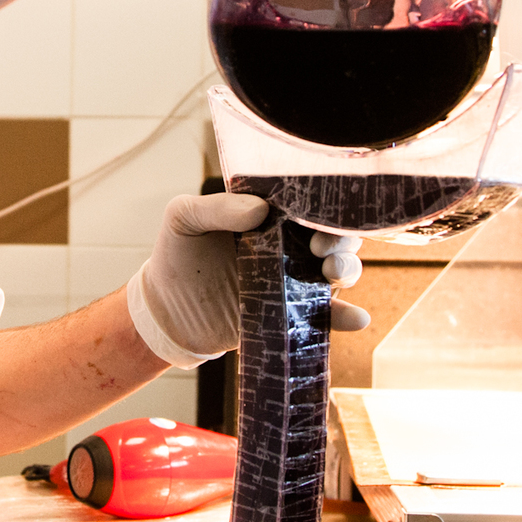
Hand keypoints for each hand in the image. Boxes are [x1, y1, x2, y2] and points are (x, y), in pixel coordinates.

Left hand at [125, 193, 369, 367]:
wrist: (165, 312)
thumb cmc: (175, 255)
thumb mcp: (184, 218)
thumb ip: (216, 206)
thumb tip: (260, 208)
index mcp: (268, 215)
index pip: (307, 202)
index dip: (321, 204)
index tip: (314, 215)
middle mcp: (288, 245)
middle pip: (334, 235)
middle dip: (340, 238)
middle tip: (319, 248)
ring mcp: (292, 280)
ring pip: (338, 271)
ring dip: (347, 269)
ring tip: (332, 274)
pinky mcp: (291, 313)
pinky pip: (326, 315)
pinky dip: (345, 317)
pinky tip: (356, 318)